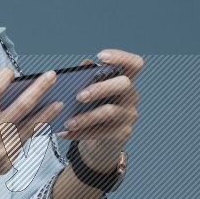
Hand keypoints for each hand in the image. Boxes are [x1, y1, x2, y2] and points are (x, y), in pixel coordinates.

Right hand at [0, 66, 63, 188]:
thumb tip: (6, 79)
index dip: (5, 75)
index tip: (11, 71)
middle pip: (21, 106)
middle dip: (40, 88)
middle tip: (52, 76)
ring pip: (30, 126)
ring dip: (47, 113)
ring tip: (59, 102)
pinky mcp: (6, 162)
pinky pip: (23, 141)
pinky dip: (33, 130)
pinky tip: (42, 122)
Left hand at [59, 48, 143, 172]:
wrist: (101, 142)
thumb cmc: (94, 110)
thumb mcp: (91, 94)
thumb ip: (87, 78)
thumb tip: (84, 64)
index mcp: (124, 80)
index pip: (134, 64)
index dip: (120, 57)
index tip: (100, 55)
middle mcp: (131, 95)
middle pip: (124, 84)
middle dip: (100, 87)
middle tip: (79, 96)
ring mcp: (128, 115)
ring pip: (110, 111)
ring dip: (86, 116)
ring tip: (68, 122)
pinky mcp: (122, 133)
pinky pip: (101, 132)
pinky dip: (80, 133)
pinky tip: (65, 133)